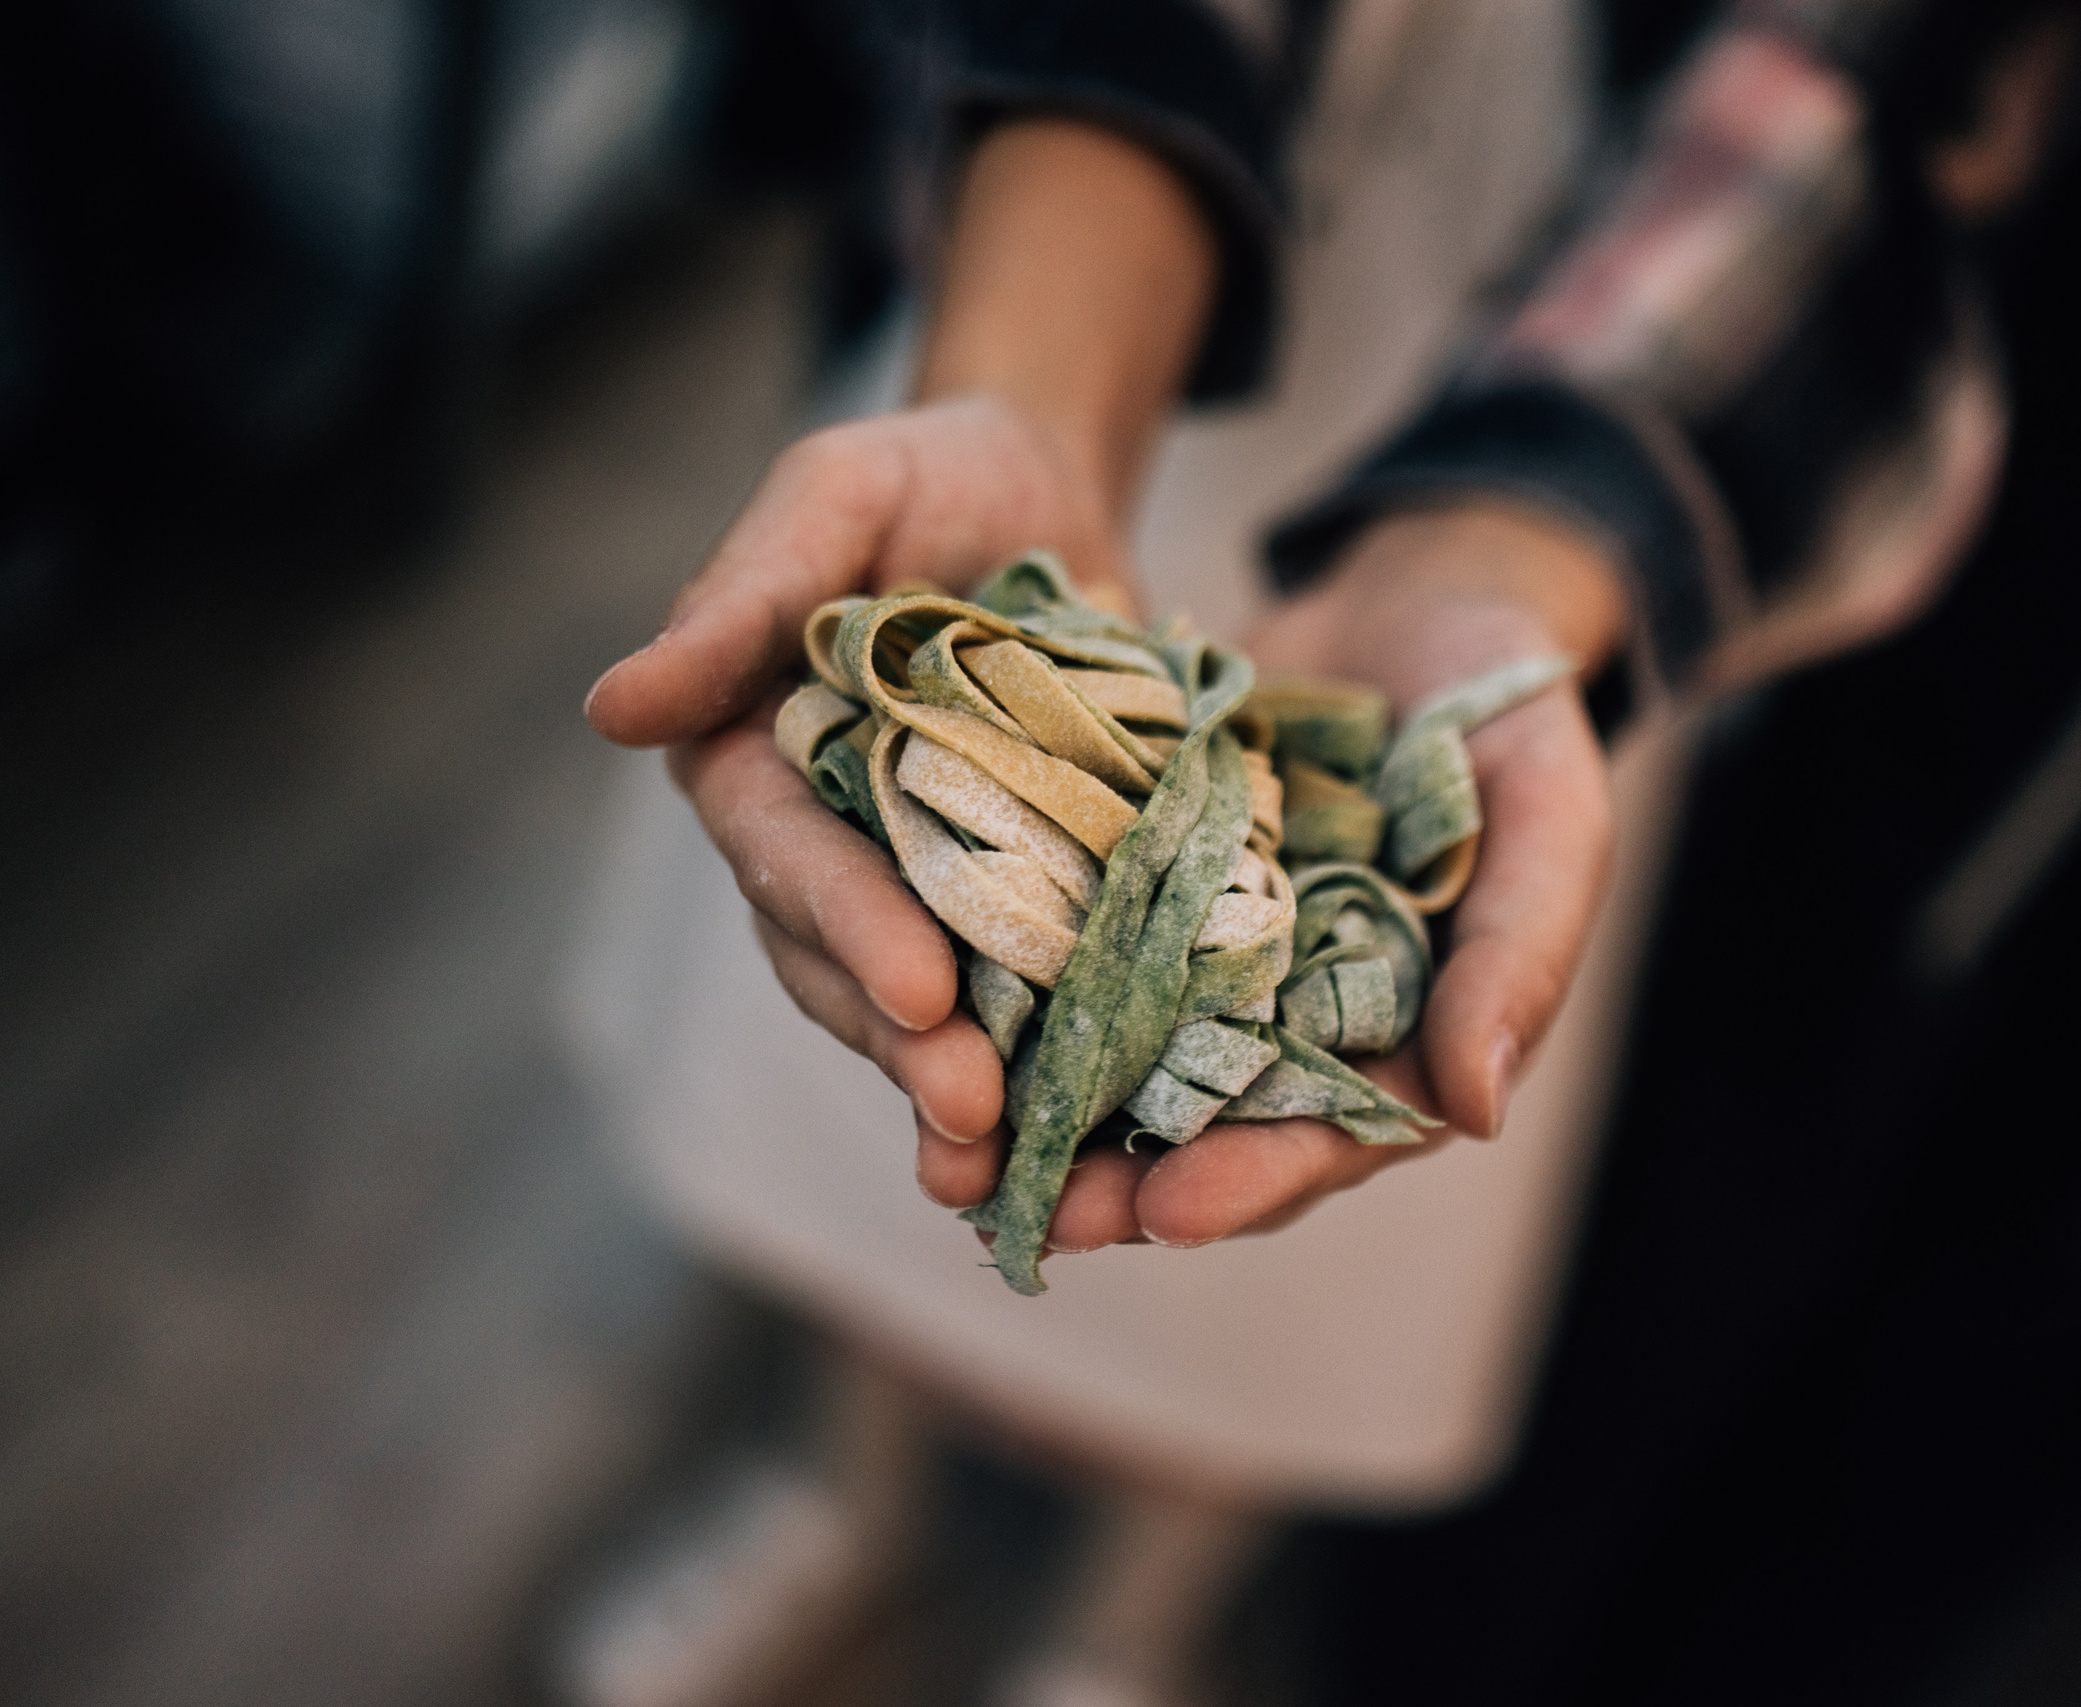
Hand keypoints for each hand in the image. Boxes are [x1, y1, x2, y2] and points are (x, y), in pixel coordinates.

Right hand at [587, 117, 1219, 1231]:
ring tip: (1019, 1162)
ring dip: (966, 1087)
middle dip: (912, 1043)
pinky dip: (1050, 1066)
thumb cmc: (922, 476)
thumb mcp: (836, 493)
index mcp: (756, 762)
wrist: (1044, 493)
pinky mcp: (1016, 901)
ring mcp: (920, 887)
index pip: (790, 861)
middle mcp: (825, 847)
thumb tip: (612, 709)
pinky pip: (1021, 996)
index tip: (920, 989)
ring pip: (924, 1010)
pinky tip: (1092, 1140)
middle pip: (851, 966)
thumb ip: (742, 595)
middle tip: (979, 1109)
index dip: (850, 926)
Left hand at [918, 502, 1627, 1253]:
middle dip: (1121, 1183)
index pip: (1328, 1140)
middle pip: (1207, 1133)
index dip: (1251, 1182)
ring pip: (1126, 1066)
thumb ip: (1522, 953)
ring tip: (960, 1156)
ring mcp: (1214, 964)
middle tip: (1035, 1217)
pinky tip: (934, 1013)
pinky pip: (1077, 958)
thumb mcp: (1550, 815)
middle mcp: (1298, 1026)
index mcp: (1404, 1041)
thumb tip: (1472, 1111)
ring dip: (1050, 1117)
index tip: (1167, 1211)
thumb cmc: (1509, 715)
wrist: (1422, 597)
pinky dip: (1014, 995)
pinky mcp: (1145, 895)